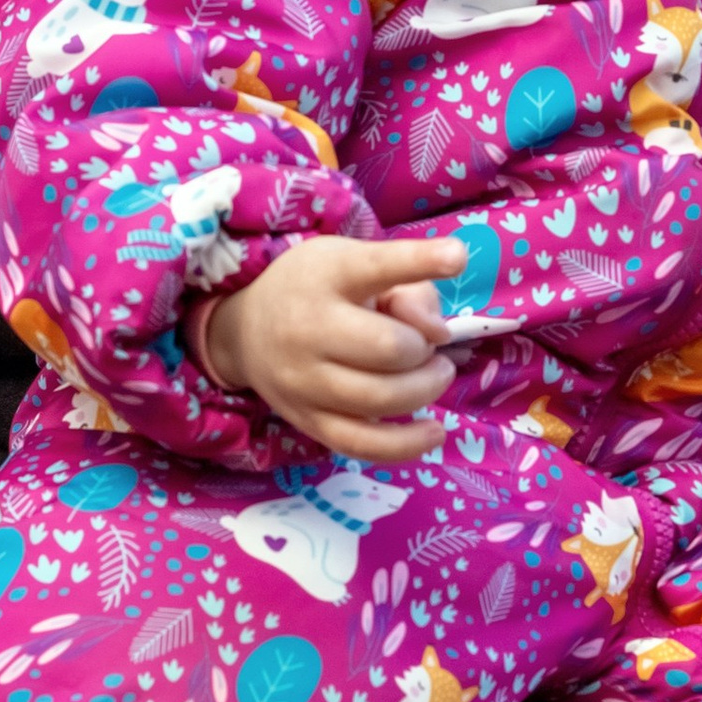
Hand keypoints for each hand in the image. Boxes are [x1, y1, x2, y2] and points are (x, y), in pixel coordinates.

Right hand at [190, 237, 468, 463]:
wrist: (245, 332)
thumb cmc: (318, 290)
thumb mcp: (356, 263)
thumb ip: (409, 284)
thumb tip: (437, 334)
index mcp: (327, 275)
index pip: (376, 267)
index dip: (420, 261)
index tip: (456, 257)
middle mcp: (309, 328)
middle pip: (388, 347)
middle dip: (423, 349)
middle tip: (425, 345)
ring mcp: (304, 381)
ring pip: (382, 398)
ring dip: (424, 388)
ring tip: (432, 374)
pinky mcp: (307, 421)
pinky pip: (362, 444)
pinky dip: (406, 444)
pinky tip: (434, 432)